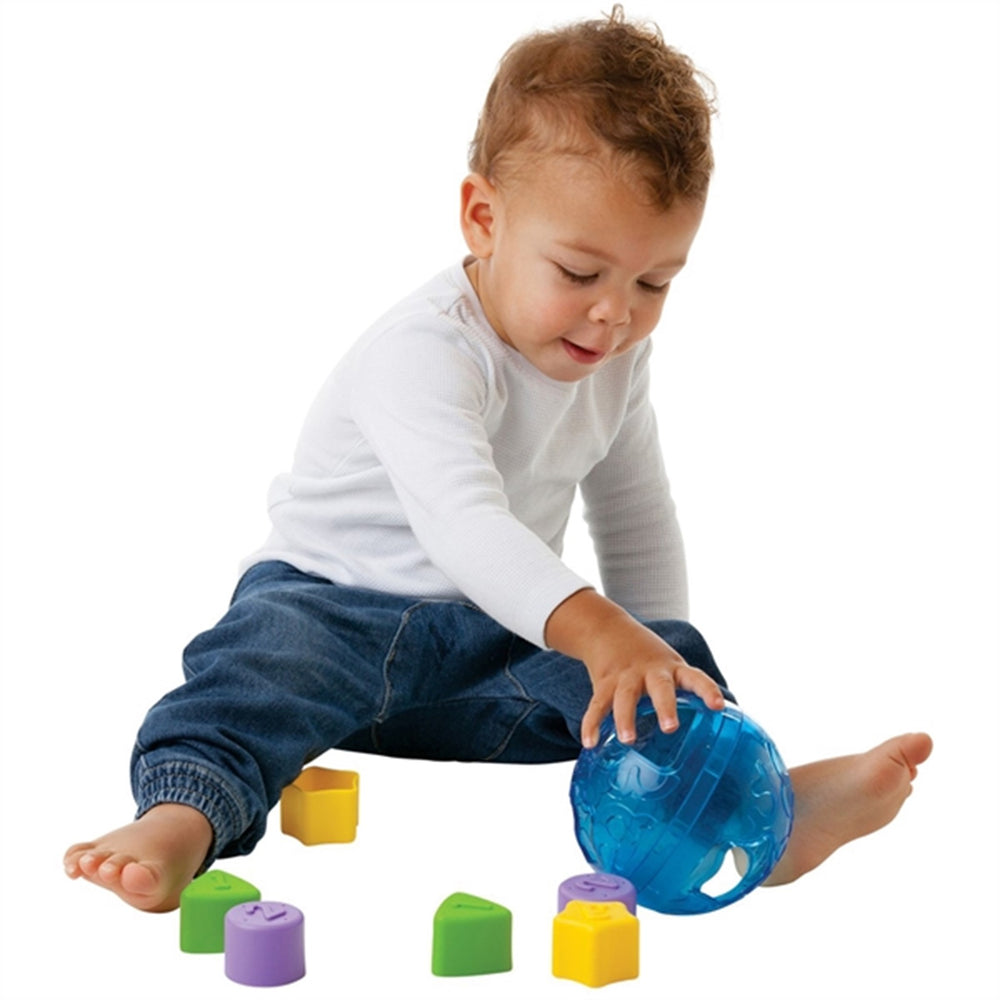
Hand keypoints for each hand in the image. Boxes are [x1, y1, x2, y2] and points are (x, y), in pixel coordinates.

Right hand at [544, 589, 724, 748]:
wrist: (607, 629)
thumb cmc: (647, 657)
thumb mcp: (669, 666)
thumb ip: (682, 694)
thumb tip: (705, 736)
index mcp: (672, 669)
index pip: (695, 678)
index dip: (707, 691)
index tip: (717, 706)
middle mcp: (650, 671)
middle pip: (660, 686)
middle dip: (665, 706)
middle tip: (670, 728)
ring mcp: (626, 675)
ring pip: (625, 696)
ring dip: (626, 717)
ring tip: (628, 740)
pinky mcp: (604, 681)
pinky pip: (597, 704)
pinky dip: (592, 724)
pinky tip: (590, 742)